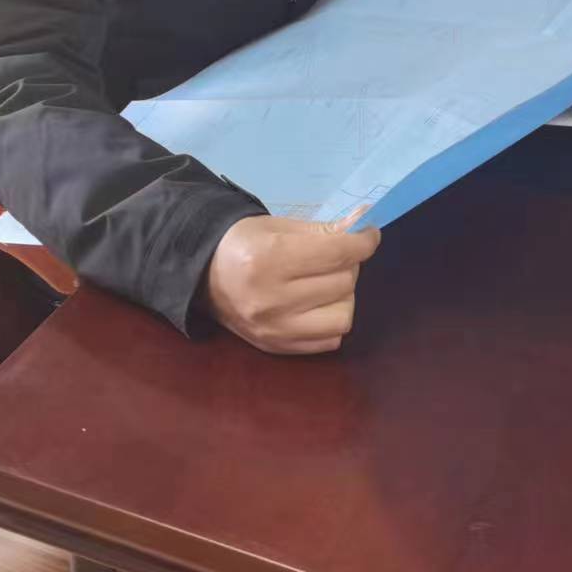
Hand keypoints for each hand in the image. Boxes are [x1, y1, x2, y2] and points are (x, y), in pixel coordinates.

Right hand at [206, 205, 380, 353]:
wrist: (204, 276)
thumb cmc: (244, 244)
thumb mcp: (280, 228)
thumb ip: (324, 230)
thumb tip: (364, 223)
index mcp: (269, 259)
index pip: (337, 253)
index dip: (363, 241)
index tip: (368, 234)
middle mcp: (272, 299)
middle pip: (344, 282)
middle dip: (349, 264)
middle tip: (336, 256)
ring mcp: (275, 329)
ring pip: (344, 316)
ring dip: (343, 296)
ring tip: (326, 283)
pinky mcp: (277, 347)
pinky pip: (330, 340)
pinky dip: (331, 320)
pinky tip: (317, 305)